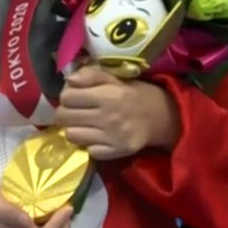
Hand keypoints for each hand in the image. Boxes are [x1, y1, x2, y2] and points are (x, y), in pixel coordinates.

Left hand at [55, 64, 180, 159]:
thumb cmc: (135, 93)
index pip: (67, 97)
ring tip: (83, 124)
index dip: (66, 95)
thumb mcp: (116, 77)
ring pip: (72, 135)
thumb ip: (91, 74)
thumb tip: (68, 80)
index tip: (73, 96)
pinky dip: (89, 144)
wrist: (162, 117)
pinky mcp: (116, 152)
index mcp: (108, 94)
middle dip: (65, 112)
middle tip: (74, 111)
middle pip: (64, 117)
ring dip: (74, 129)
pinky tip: (96, 136)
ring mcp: (111, 137)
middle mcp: (108, 117)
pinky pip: (89, 150)